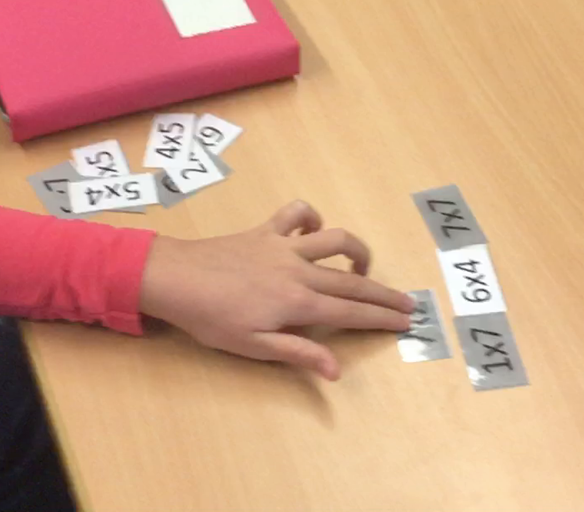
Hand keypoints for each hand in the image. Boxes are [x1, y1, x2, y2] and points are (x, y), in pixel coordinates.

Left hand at [138, 201, 414, 379]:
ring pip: (334, 239)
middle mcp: (298, 270)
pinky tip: (312, 233)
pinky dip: (310, 218)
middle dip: (383, 292)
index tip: (407, 321)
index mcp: (297, 302)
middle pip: (352, 279)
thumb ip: (298, 353)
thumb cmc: (211, 319)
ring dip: (356, 250)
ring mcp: (283, 246)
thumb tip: (336, 370)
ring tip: (365, 265)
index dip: (381, 318)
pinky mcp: (265, 231)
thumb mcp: (253, 347)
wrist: (174, 277)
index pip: (351, 311)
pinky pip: (296, 213)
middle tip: (408, 302)